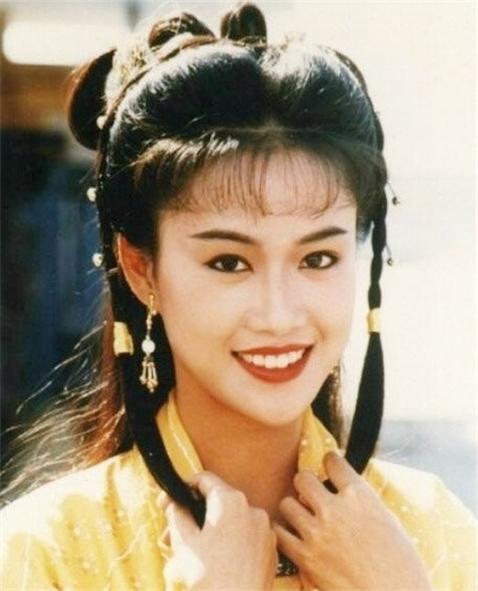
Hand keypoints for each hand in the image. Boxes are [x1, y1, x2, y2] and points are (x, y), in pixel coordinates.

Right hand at [162, 471, 277, 589]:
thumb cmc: (208, 576)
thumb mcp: (183, 541)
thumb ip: (176, 513)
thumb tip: (173, 501)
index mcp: (230, 500)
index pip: (204, 479)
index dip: (184, 488)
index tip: (170, 502)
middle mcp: (252, 508)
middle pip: (217, 503)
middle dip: (194, 516)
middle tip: (172, 535)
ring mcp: (264, 529)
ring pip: (231, 522)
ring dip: (210, 531)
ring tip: (190, 554)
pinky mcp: (270, 549)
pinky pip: (246, 537)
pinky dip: (230, 543)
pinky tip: (214, 562)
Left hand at [274, 452, 432, 590]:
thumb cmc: (401, 565)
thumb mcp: (388, 521)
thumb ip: (362, 502)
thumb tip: (346, 490)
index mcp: (359, 496)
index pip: (333, 461)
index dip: (330, 462)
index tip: (329, 466)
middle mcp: (335, 509)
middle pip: (302, 478)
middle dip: (307, 484)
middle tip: (312, 494)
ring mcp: (317, 533)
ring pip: (287, 504)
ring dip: (294, 509)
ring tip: (302, 517)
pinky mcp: (305, 557)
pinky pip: (280, 534)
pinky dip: (284, 534)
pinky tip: (293, 536)